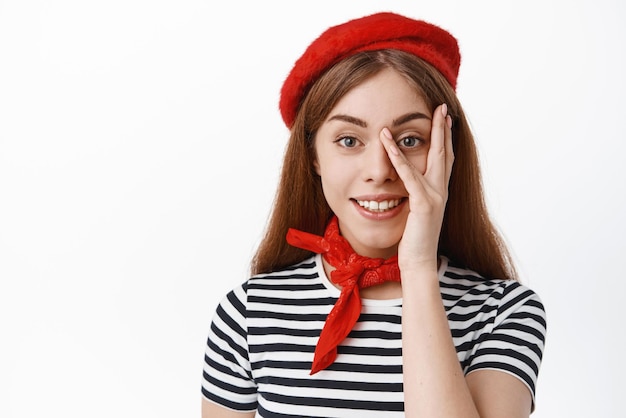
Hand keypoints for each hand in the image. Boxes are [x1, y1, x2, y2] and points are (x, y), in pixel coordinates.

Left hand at [380, 103, 453, 272]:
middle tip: (442, 108)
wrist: (419, 262)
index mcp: (439, 192)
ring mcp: (436, 197)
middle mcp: (441, 191)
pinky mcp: (424, 205)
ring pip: (431, 159)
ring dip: (426, 136)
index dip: (445, 138)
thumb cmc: (413, 240)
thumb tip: (406, 184)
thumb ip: (414, 195)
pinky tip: (389, 143)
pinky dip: (399, 159)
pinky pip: (410, 177)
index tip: (444, 119)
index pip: (445, 159)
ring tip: (424, 115)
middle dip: (443, 129)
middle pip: (445, 153)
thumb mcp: (415, 212)